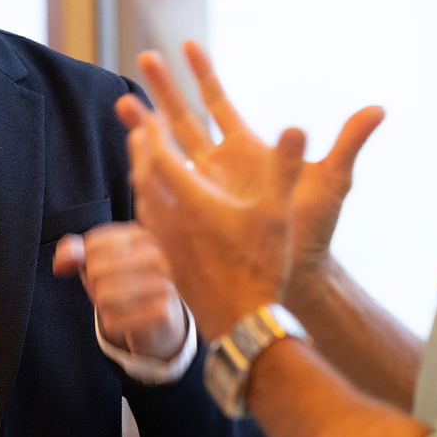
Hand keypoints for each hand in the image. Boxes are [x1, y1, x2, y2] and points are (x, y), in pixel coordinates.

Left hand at [54, 222, 188, 360]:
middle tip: (114, 291)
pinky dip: (112, 324)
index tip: (106, 270)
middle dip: (95, 286)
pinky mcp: (163, 312)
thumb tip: (61, 262)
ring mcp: (164, 282)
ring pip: (104, 295)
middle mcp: (157, 254)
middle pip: (95, 270)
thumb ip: (76, 253)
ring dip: (103, 306)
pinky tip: (128, 321)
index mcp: (141, 235)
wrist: (162, 321)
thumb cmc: (127, 285)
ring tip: (120, 306)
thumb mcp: (99, 263)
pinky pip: (114, 321)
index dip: (87, 263)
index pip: (91, 246)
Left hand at [115, 88, 306, 340]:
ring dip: (140, 175)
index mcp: (194, 203)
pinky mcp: (167, 260)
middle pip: (144, 176)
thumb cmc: (260, 266)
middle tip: (139, 130)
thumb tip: (297, 127)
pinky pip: (148, 224)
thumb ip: (284, 168)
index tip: (148, 117)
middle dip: (140, 149)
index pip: (160, 158)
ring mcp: (166, 243)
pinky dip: (147, 203)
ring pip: (143, 201)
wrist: (241, 319)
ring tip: (143, 162)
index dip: (152, 134)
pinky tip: (156, 206)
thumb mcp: (277, 213)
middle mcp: (172, 221)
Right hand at [131, 42, 383, 299]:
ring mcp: (202, 190)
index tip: (188, 44)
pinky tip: (130, 154)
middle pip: (184, 117)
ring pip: (165, 150)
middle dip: (163, 88)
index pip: (219, 102)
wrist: (296, 275)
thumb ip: (349, 143)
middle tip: (145, 58)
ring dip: (144, 126)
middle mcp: (220, 165)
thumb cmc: (314, 228)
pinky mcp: (191, 215)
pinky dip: (143, 169)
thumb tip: (379, 109)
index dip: (203, 73)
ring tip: (122, 102)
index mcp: (246, 149)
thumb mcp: (333, 182)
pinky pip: (161, 187)